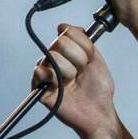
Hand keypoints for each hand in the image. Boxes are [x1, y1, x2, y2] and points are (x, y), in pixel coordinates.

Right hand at [32, 23, 117, 138]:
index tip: (89, 61)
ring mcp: (46, 71)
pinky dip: (53, 78)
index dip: (83, 47)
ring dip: (69, 72)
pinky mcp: (39, 86)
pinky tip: (61, 87)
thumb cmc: (98, 88)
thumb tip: (62, 26)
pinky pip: (40, 71)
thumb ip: (82, 40)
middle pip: (60, 42)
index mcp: (68, 50)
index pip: (68, 32)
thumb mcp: (96, 58)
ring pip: (53, 56)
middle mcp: (55, 57)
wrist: (98, 111)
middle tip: (81, 73)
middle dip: (78, 59)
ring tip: (72, 83)